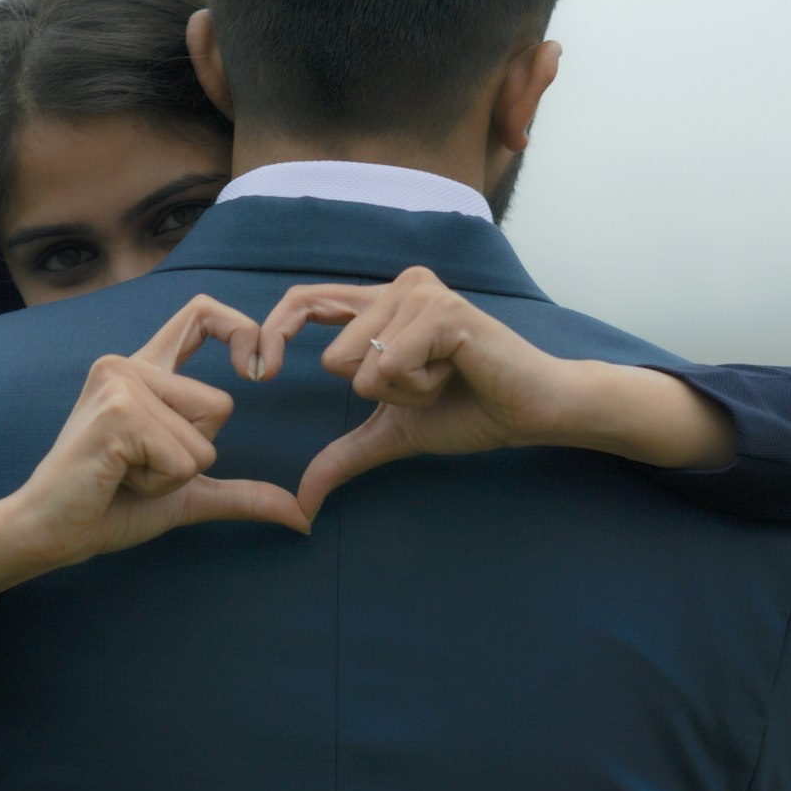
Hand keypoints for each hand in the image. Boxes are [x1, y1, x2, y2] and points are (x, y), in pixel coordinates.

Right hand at [0, 296, 307, 625]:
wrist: (51, 534)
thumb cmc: (109, 507)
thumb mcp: (188, 493)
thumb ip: (242, 494)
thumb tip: (303, 516)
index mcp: (143, 371)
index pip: (201, 313)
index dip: (240, 329)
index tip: (257, 369)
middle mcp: (128, 364)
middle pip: (221, 404)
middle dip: (196, 453)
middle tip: (139, 467)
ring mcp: (120, 382)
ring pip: (205, 433)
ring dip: (176, 472)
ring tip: (126, 473)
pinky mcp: (117, 412)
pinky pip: (183, 455)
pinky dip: (161, 480)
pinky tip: (117, 478)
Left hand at [257, 266, 734, 517]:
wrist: (532, 411)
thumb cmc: (470, 411)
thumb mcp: (392, 434)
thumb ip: (343, 456)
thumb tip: (301, 502)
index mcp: (380, 305)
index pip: (305, 300)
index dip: (273, 332)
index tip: (258, 373)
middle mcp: (397, 287)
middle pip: (335, 356)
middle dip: (379, 394)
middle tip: (430, 386)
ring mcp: (420, 292)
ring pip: (362, 366)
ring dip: (405, 393)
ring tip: (447, 379)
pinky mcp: (442, 310)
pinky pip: (391, 367)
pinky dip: (421, 388)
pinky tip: (458, 374)